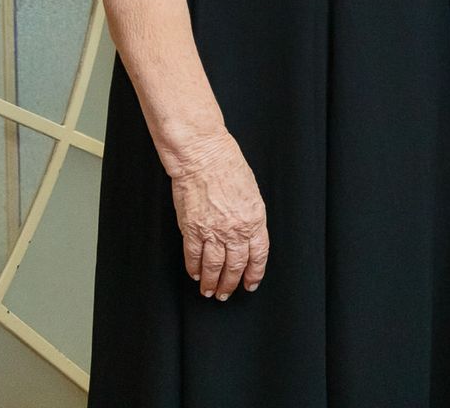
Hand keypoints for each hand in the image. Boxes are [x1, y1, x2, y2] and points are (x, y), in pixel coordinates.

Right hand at [166, 132, 268, 299]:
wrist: (204, 156)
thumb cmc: (228, 166)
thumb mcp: (251, 192)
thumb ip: (250, 216)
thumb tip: (247, 234)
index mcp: (254, 219)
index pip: (258, 255)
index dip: (254, 273)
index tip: (251, 283)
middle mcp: (235, 229)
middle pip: (235, 265)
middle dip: (231, 284)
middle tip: (227, 293)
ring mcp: (212, 231)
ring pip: (214, 267)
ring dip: (212, 282)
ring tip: (210, 292)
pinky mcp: (192, 229)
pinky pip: (193, 256)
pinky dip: (194, 269)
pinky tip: (195, 275)